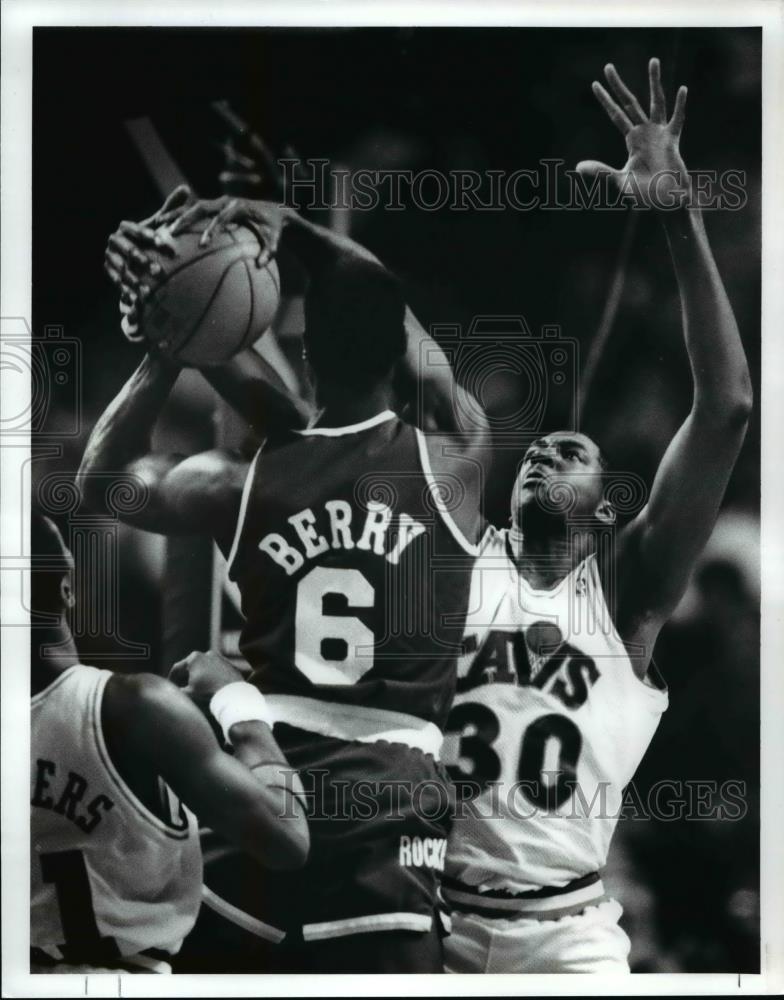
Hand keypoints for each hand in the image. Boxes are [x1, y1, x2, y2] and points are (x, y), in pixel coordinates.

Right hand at [105, 186, 193, 337]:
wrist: (130, 255)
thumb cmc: (149, 238)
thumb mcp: (159, 224)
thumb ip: (170, 208)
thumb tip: (186, 189)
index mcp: (126, 227)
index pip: (137, 230)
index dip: (149, 237)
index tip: (165, 246)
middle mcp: (114, 241)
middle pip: (128, 250)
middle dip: (143, 261)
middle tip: (159, 272)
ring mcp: (109, 257)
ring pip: (121, 268)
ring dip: (134, 279)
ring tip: (149, 290)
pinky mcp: (109, 272)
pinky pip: (117, 282)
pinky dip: (127, 291)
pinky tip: (139, 299)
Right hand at [168, 196, 291, 265]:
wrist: (273, 210)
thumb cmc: (273, 228)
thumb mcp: (275, 240)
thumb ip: (269, 251)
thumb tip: (260, 265)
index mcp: (240, 207)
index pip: (223, 217)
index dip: (213, 230)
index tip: (204, 244)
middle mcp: (226, 201)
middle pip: (202, 207)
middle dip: (186, 218)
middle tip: (172, 232)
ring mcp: (218, 202)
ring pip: (193, 207)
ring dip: (178, 216)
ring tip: (161, 229)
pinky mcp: (214, 207)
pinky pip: (194, 210)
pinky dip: (179, 217)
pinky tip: (165, 230)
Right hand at [168, 649, 245, 705]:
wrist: (233, 694)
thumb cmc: (209, 693)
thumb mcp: (188, 694)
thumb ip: (177, 691)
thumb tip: (172, 692)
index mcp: (194, 658)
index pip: (177, 668)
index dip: (171, 679)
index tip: (170, 688)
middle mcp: (206, 654)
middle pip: (190, 667)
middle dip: (184, 678)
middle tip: (181, 689)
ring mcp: (219, 658)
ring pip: (203, 668)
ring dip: (197, 677)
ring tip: (196, 690)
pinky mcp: (228, 664)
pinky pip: (215, 670)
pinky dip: (210, 677)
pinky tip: (209, 688)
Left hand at [577, 58, 689, 209]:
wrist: (666, 201)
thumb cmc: (646, 192)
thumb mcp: (620, 180)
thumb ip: (601, 171)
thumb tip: (577, 167)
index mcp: (632, 139)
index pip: (615, 115)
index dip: (605, 101)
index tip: (594, 84)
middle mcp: (645, 131)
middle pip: (629, 103)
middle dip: (618, 86)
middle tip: (608, 66)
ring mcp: (660, 133)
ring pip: (656, 101)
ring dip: (654, 82)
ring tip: (653, 61)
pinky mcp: (673, 140)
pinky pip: (677, 119)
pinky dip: (680, 105)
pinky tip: (681, 89)